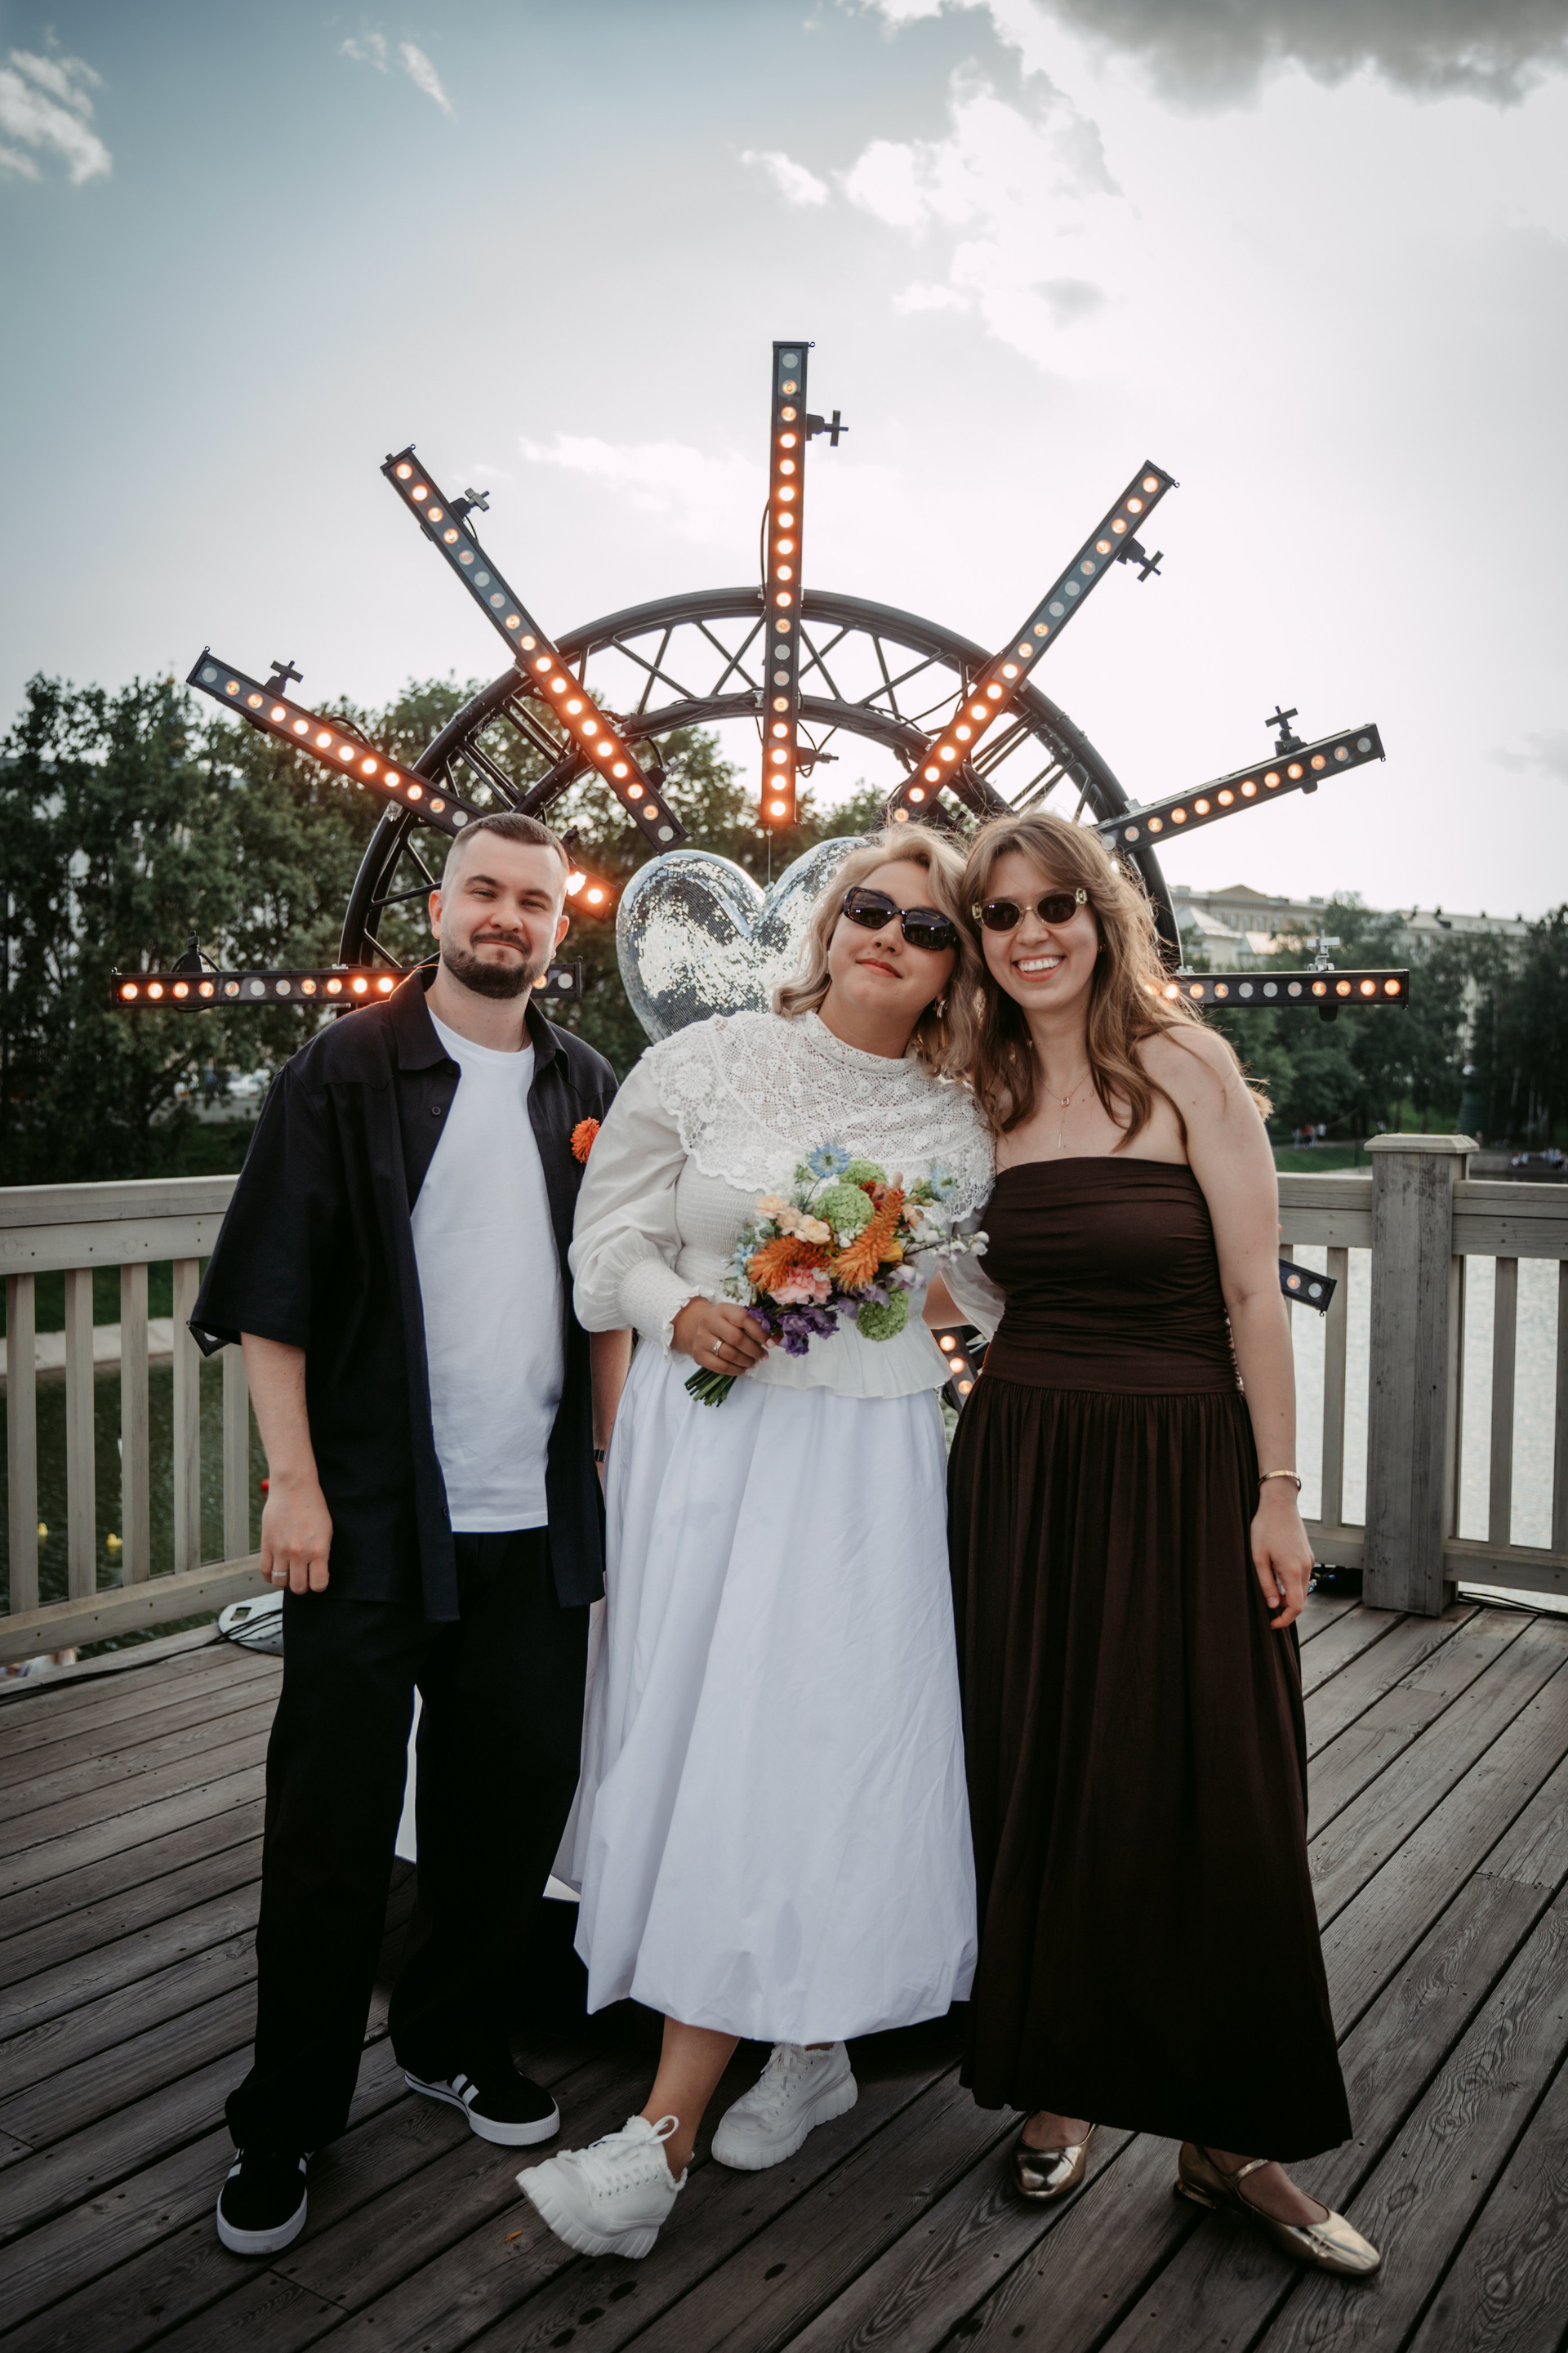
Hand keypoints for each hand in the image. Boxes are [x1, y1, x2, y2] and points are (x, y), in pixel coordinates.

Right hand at [259, 1471, 332, 1595]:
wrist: (294, 1487)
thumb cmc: (313, 1506)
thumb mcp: (327, 1531)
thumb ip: (322, 1553)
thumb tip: (318, 1572)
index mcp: (318, 1550)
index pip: (319, 1584)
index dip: (319, 1584)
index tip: (318, 1578)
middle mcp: (299, 1553)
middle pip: (298, 1587)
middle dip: (302, 1585)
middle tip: (303, 1576)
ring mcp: (281, 1550)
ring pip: (280, 1582)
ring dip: (286, 1580)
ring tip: (289, 1572)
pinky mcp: (267, 1544)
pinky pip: (265, 1571)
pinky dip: (270, 1575)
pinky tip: (276, 1570)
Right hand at [671, 1298, 769, 1378]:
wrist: (698, 1327)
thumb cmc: (726, 1323)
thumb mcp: (738, 1317)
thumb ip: (758, 1326)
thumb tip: (779, 1340)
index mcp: (723, 1309)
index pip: (744, 1319)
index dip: (760, 1333)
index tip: (771, 1344)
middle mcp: (709, 1321)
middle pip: (736, 1339)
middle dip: (754, 1350)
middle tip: (764, 1356)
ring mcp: (701, 1338)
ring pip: (729, 1355)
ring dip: (747, 1361)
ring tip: (755, 1363)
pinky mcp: (698, 1354)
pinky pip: (720, 1367)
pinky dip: (735, 1370)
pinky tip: (744, 1369)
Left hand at [1250, 1482, 1312, 1630]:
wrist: (1280, 1503)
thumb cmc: (1265, 1528)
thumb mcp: (1258, 1557)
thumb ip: (1266, 1583)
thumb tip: (1273, 1606)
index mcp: (1292, 1570)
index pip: (1296, 1607)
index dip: (1285, 1620)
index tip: (1272, 1623)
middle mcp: (1305, 1568)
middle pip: (1300, 1600)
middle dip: (1286, 1609)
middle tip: (1267, 1610)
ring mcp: (1309, 1561)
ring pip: (1301, 1588)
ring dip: (1288, 1595)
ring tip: (1270, 1590)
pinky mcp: (1308, 1554)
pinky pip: (1302, 1576)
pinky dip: (1292, 1583)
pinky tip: (1277, 1574)